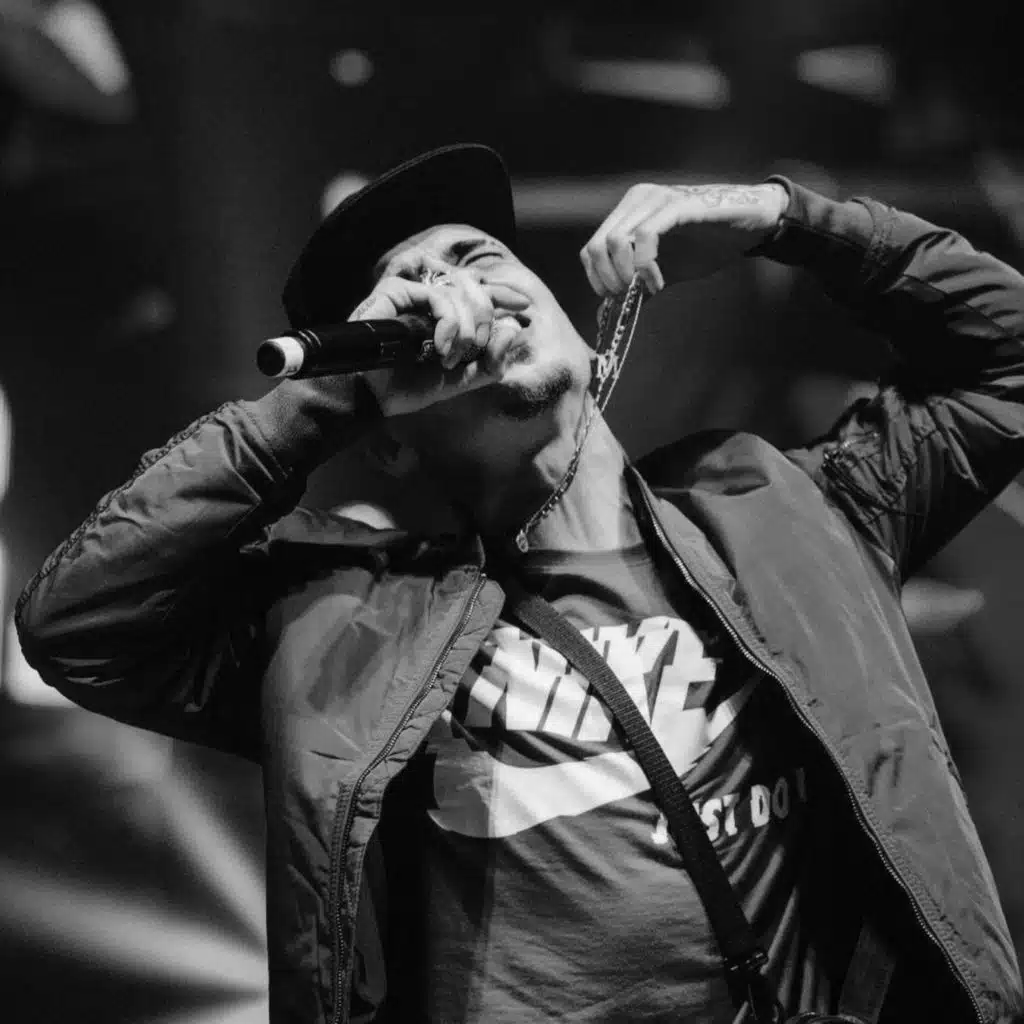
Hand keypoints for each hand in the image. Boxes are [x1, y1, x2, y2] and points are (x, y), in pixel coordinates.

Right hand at [348, 265, 529, 417]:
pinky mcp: (396, 291)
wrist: (375, 397)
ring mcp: (413, 292)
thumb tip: (513, 329)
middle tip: (477, 345)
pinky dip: (447, 322)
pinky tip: (442, 347)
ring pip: (458, 289)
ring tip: (452, 356)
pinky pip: (437, 295)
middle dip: (485, 315)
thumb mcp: (462, 379)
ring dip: (465, 327)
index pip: (479, 290)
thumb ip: (491, 361)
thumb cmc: (411, 386)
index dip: (502, 293)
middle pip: (474, 285)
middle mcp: (430, 298)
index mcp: (446, 312)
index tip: (523, 307)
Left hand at [580, 182, 788, 297]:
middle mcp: (637, 200)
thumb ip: (634, 290)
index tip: (620, 300)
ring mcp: (655, 200)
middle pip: (596, 247)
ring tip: (648, 290)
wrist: (751, 226)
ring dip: (626, 276)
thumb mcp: (664, 273)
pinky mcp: (676, 205)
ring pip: (615, 241)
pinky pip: (645, 237)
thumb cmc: (708, 245)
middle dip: (609, 282)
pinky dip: (645, 266)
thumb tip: (604, 316)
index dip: (598, 281)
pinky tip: (659, 282)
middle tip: (630, 299)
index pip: (590, 250)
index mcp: (628, 212)